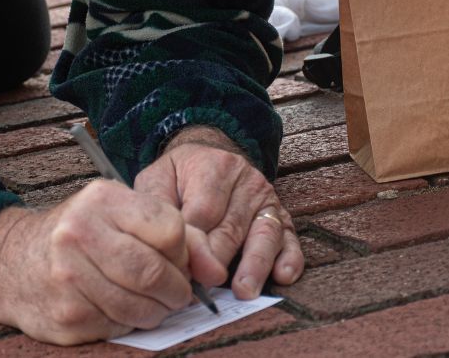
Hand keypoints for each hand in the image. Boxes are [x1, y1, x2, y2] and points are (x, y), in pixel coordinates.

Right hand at [0, 180, 193, 345]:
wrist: (12, 260)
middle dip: (177, 290)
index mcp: (101, 200)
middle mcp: (80, 234)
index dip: (183, 251)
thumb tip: (214, 270)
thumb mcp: (118, 212)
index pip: (170, 228)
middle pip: (155, 273)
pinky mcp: (67, 317)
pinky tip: (119, 309)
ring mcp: (69, 278)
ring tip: (151, 303)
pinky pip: (119, 329)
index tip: (178, 259)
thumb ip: (172, 231)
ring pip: (141, 308)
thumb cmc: (80, 233)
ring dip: (157, 312)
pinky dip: (129, 324)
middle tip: (177, 293)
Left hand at [134, 126, 303, 298]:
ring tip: (244, 290)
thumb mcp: (159, 178)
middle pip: (231, 228)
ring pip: (263, 235)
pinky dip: (289, 259)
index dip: (193, 244)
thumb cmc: (180, 176)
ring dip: (254, 265)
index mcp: (214, 166)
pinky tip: (282, 276)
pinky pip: (290, 240)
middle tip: (204, 286)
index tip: (182, 270)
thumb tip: (167, 247)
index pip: (203, 211)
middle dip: (217, 260)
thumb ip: (158, 206)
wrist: (210, 157)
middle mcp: (246, 181)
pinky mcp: (281, 217)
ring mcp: (266, 200)